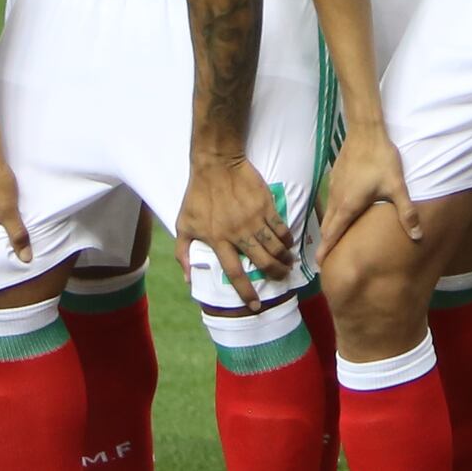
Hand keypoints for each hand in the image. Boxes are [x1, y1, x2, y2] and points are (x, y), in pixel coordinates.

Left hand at [179, 150, 295, 300]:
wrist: (216, 164)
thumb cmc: (198, 194)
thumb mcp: (183, 224)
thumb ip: (183, 252)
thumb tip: (187, 278)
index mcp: (218, 240)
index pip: (235, 273)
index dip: (246, 292)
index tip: (255, 306)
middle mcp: (239, 233)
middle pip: (263, 262)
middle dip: (276, 274)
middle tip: (281, 278)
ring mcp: (255, 220)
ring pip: (276, 247)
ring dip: (284, 259)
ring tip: (287, 263)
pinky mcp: (266, 206)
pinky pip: (281, 228)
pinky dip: (287, 239)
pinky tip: (289, 243)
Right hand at [316, 120, 415, 265]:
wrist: (365, 131)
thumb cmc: (380, 159)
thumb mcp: (396, 186)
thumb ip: (406, 213)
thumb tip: (417, 237)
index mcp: (349, 206)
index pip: (333, 234)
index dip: (326, 251)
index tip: (319, 265)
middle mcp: (337, 199)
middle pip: (327, 227)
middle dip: (326, 244)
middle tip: (325, 259)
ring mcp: (334, 187)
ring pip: (328, 214)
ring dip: (329, 228)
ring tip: (333, 239)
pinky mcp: (335, 177)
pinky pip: (331, 202)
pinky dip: (333, 213)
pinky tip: (342, 212)